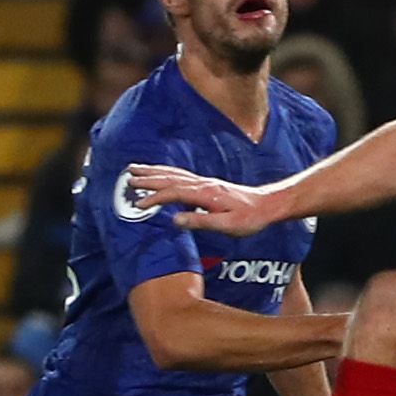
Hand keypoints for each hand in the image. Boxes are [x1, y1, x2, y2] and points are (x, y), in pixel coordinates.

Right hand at [123, 165, 286, 234]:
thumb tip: (175, 221)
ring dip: (154, 171)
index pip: (174, 193)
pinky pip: (181, 175)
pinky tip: (160, 174)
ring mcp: (205, 182)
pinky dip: (166, 172)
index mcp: (206, 194)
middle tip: (127, 178)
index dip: (154, 197)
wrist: (268, 205)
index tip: (138, 204)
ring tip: (134, 170)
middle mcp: (203, 184)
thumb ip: (201, 222)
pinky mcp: (207, 184)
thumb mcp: (227, 225)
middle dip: (148, 178)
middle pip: (170, 178)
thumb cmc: (250, 218)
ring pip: (174, 173)